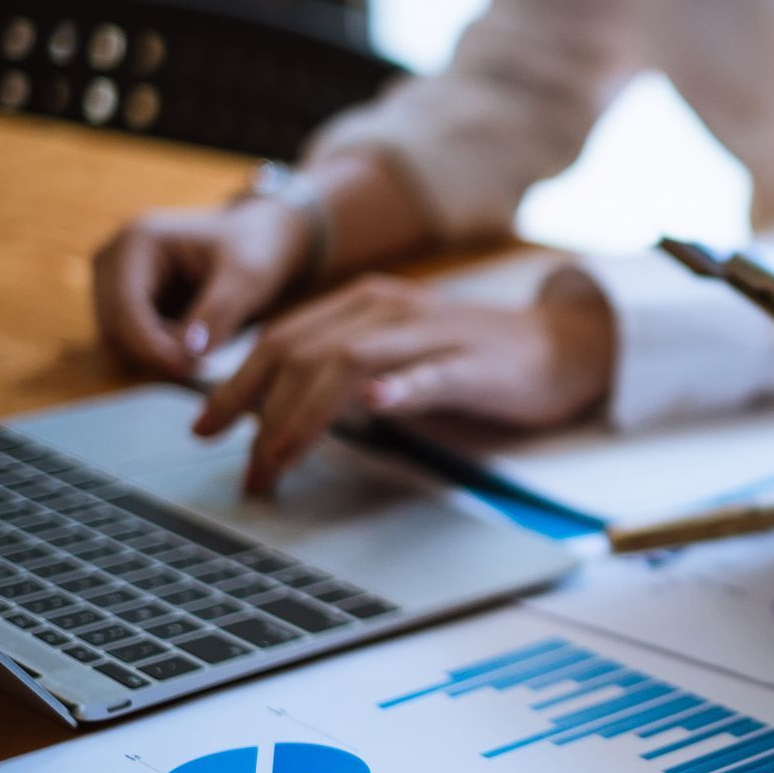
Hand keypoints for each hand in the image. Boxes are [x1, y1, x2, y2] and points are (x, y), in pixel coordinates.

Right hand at [92, 200, 312, 376]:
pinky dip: (158, 353)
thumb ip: (218, 313)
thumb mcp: (249, 278)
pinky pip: (130, 343)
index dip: (151, 345)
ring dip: (156, 356)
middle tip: (203, 365)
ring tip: (205, 350)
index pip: (125, 306)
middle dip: (155, 352)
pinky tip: (194, 347)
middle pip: (114, 326)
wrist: (262, 240)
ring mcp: (113, 281)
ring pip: (118, 340)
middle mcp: (113, 259)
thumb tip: (187, 353)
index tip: (188, 369)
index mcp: (137, 240)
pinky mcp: (124, 303)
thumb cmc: (258, 251)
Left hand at [193, 267, 615, 494]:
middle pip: (304, 352)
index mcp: (366, 303)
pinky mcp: (478, 362)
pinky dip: (401, 387)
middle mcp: (390, 307)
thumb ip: (346, 372)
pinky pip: (432, 372)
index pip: (283, 339)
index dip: (237, 384)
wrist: (568, 346)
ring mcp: (435, 333)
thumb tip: (281, 414)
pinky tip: (376, 405)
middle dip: (261, 412)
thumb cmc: (479, 358)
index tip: (205, 430)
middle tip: (247, 470)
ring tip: (281, 458)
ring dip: (307, 415)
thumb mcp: (400, 356)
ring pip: (350, 363)